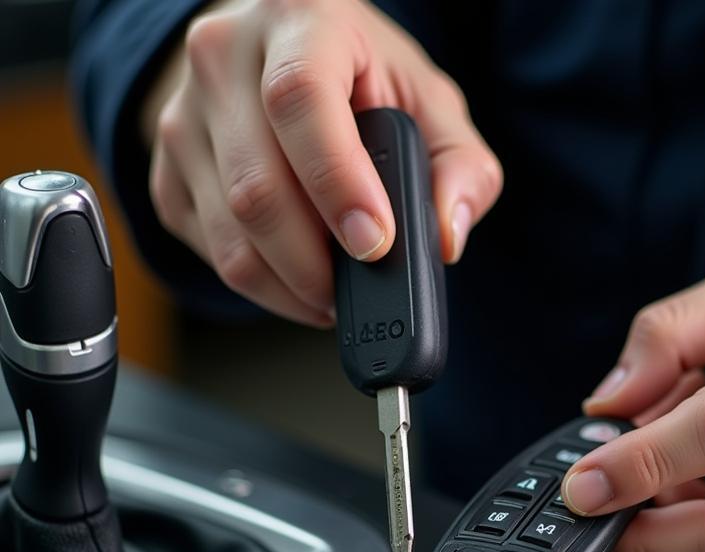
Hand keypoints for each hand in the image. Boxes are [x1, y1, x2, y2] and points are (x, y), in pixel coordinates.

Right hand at [142, 0, 501, 325]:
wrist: (276, 58)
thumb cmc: (360, 80)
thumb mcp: (430, 103)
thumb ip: (462, 168)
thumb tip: (448, 237)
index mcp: (298, 20)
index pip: (300, 103)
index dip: (338, 184)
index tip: (375, 244)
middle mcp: (225, 58)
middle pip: (256, 188)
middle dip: (316, 265)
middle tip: (359, 293)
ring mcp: (183, 118)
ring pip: (231, 234)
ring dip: (292, 287)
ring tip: (335, 296)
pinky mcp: (167, 174)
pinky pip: (212, 255)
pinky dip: (265, 288)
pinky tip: (299, 281)